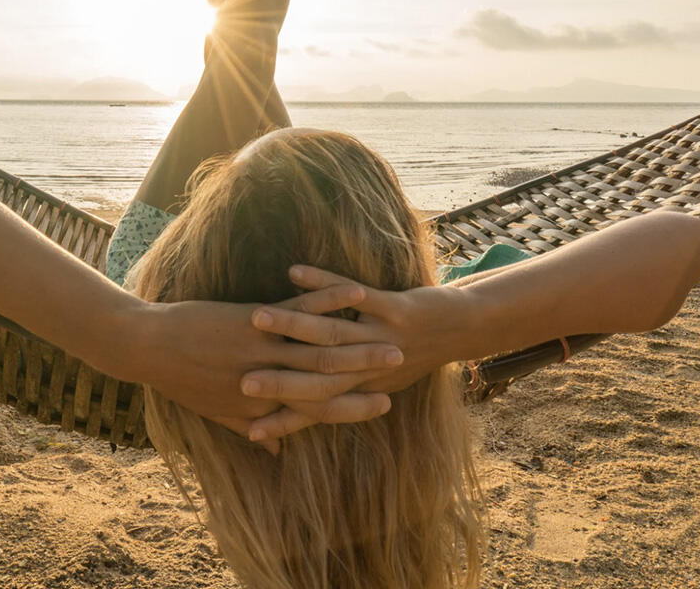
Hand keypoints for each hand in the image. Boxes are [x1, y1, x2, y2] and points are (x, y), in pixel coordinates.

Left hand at [126, 281, 404, 442]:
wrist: (147, 348)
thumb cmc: (181, 380)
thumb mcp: (217, 412)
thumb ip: (250, 427)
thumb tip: (272, 450)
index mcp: (262, 406)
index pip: (318, 411)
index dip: (354, 408)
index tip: (384, 404)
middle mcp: (268, 382)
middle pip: (329, 382)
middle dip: (370, 376)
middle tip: (403, 369)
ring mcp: (263, 350)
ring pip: (322, 349)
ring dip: (361, 343)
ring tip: (393, 339)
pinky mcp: (253, 321)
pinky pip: (299, 310)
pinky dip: (327, 300)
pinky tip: (353, 293)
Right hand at [240, 264, 469, 438]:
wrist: (460, 330)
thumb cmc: (410, 356)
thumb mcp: (376, 385)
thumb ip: (338, 400)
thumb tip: (323, 419)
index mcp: (362, 389)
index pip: (314, 409)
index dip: (282, 419)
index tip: (247, 427)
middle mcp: (370, 369)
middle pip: (315, 376)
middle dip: (275, 378)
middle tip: (238, 379)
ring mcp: (382, 337)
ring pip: (329, 333)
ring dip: (291, 324)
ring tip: (256, 319)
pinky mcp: (394, 309)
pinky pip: (353, 294)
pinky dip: (322, 283)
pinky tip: (293, 272)